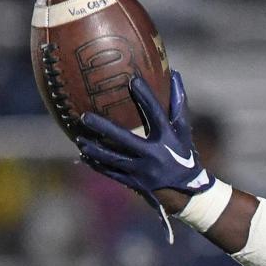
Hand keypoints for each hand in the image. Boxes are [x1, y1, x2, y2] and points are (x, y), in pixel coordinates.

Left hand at [76, 72, 211, 212]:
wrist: (186, 191)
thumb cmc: (183, 154)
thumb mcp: (183, 132)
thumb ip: (178, 104)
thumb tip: (173, 74)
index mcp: (168, 139)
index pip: (156, 114)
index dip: (146, 97)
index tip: (132, 80)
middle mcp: (155, 155)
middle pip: (125, 139)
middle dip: (103, 127)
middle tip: (84, 116)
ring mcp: (143, 171)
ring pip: (113, 159)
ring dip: (94, 149)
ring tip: (79, 139)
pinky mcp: (134, 183)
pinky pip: (111, 173)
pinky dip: (97, 165)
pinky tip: (84, 156)